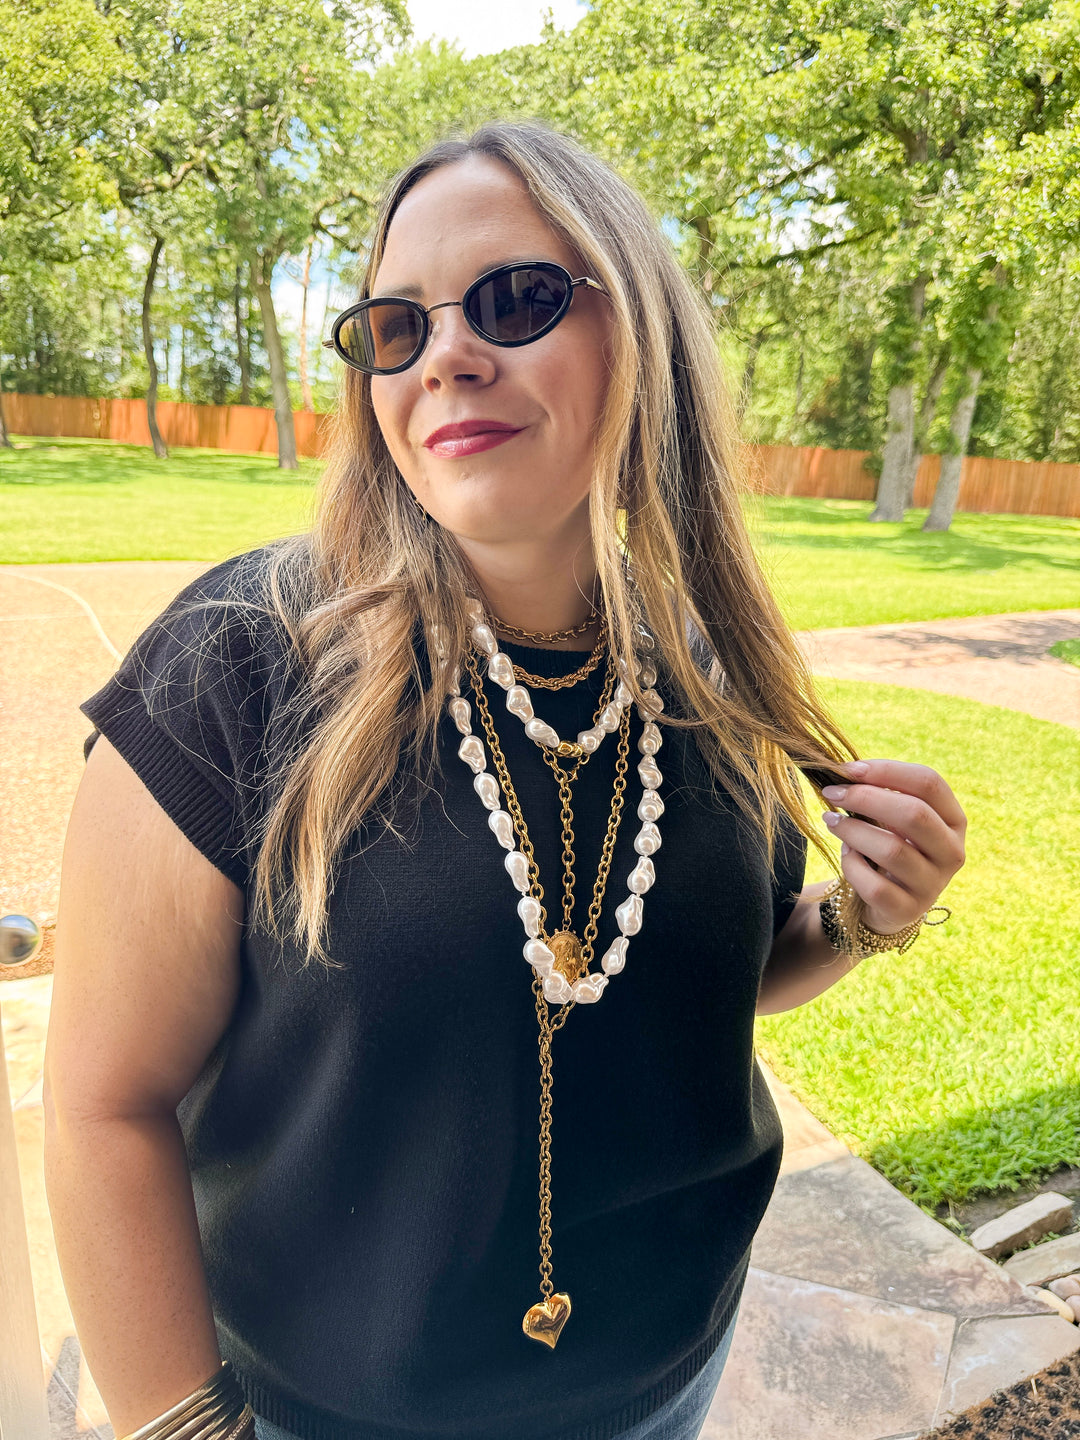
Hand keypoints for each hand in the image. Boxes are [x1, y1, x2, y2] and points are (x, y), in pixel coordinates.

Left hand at [820, 759, 965, 936]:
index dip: (887, 770)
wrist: (888, 901)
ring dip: (853, 830)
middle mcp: (952, 852)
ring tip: (832, 821)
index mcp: (954, 820)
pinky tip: (847, 855)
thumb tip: (844, 771)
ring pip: (892, 850)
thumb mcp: (895, 818)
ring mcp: (932, 884)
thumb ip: (881, 793)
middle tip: (832, 793)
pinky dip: (852, 865)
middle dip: (865, 798)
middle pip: (914, 814)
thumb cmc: (891, 844)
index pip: (929, 783)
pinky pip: (875, 885)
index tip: (849, 769)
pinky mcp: (908, 910)